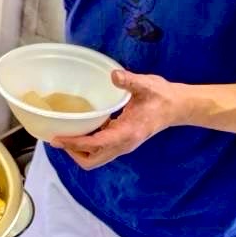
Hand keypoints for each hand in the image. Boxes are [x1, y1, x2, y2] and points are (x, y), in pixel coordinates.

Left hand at [50, 70, 187, 169]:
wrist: (177, 107)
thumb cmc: (162, 97)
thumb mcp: (147, 85)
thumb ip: (130, 81)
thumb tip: (114, 75)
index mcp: (127, 134)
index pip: (95, 145)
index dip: (74, 144)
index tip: (57, 139)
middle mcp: (123, 144)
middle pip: (92, 161)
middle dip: (72, 153)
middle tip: (58, 138)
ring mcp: (123, 145)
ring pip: (96, 157)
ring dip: (79, 150)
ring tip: (65, 134)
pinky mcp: (123, 141)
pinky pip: (101, 149)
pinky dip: (88, 144)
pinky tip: (82, 128)